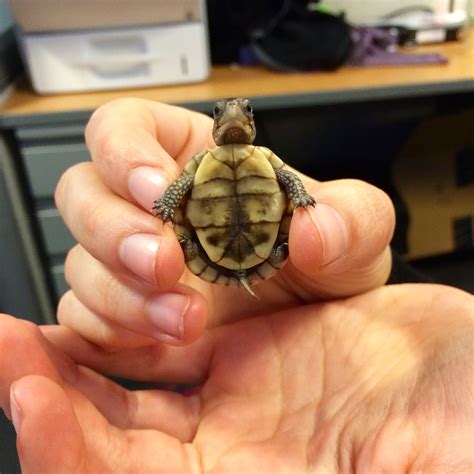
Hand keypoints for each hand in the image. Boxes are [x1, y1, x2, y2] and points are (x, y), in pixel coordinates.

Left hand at [1, 284, 471, 471]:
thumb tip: (263, 459)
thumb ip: (379, 466)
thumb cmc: (462, 416)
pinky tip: (98, 300)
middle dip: (49, 397)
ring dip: (75, 359)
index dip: (76, 458)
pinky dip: (124, 325)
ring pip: (127, 393)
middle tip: (6, 344)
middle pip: (111, 443)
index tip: (32, 400)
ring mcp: (236, 403)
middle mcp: (234, 454)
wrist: (465, 371)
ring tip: (25, 327)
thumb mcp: (432, 457)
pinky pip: (163, 348)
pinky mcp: (245, 356)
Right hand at [54, 98, 394, 347]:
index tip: (157, 189)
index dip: (125, 150)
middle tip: (162, 262)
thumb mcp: (356, 232)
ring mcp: (133, 264)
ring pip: (81, 260)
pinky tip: (156, 341)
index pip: (124, 128)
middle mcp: (154, 209)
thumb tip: (313, 231)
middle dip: (112, 230)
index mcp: (196, 163)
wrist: (320, 321)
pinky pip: (84, 316)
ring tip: (185, 318)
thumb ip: (351, 219)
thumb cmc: (329, 259)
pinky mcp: (130, 314)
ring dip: (118, 291)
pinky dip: (108, 330)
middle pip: (84, 193)